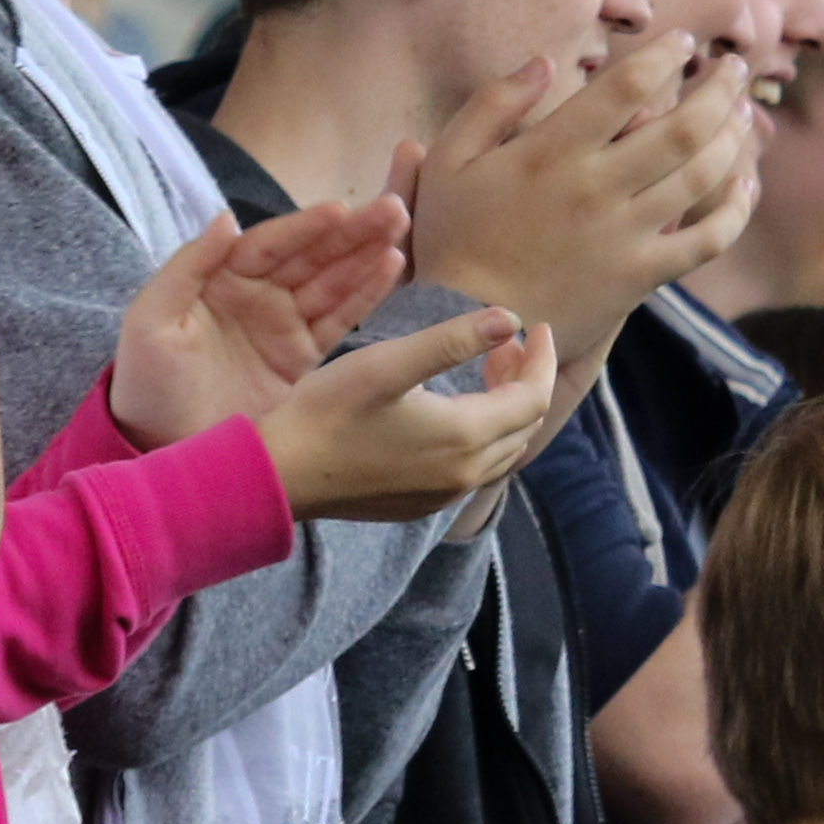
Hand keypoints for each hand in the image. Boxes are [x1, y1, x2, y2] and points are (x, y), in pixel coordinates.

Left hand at [109, 203, 412, 448]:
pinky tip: (392, 269)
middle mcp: (257, 295)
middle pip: (311, 255)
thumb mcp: (152, 321)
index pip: (270, 244)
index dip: (306, 227)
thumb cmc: (146, 385)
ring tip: (401, 229)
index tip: (341, 209)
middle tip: (394, 208)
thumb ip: (187, 267)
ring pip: (332, 281)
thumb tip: (227, 219)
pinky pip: (339, 320)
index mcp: (221, 279)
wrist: (163, 451)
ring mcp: (282, 326)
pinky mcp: (301, 359)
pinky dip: (366, 295)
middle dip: (351, 231)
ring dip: (367, 254)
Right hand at [256, 307, 558, 520]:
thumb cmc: (328, 411)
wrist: (281, 473)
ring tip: (488, 369)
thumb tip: (512, 320)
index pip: (533, 398)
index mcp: (466, 437)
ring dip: (506, 408)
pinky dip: (484, 435)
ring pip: (503, 450)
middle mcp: (465, 474)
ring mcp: (444, 495)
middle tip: (509, 343)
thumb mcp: (391, 362)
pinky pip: (476, 469)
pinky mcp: (422, 503)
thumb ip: (454, 340)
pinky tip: (457, 412)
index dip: (542, 359)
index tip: (538, 326)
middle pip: (524, 426)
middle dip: (527, 380)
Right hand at [403, 36, 759, 353]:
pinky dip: (735, 210)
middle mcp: (596, 187)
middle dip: (718, 89)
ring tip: (744, 114)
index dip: (666, 56)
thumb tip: (544, 61)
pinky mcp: (640, 276)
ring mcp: (624, 234)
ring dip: (733, 138)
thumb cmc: (452, 239)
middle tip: (733, 70)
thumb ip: (493, 103)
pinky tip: (745, 185)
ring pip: (701, 175)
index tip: (684, 42)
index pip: (628, 86)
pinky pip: (706, 240)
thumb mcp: (448, 159)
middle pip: (681, 126)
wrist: (467, 323)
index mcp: (551, 150)